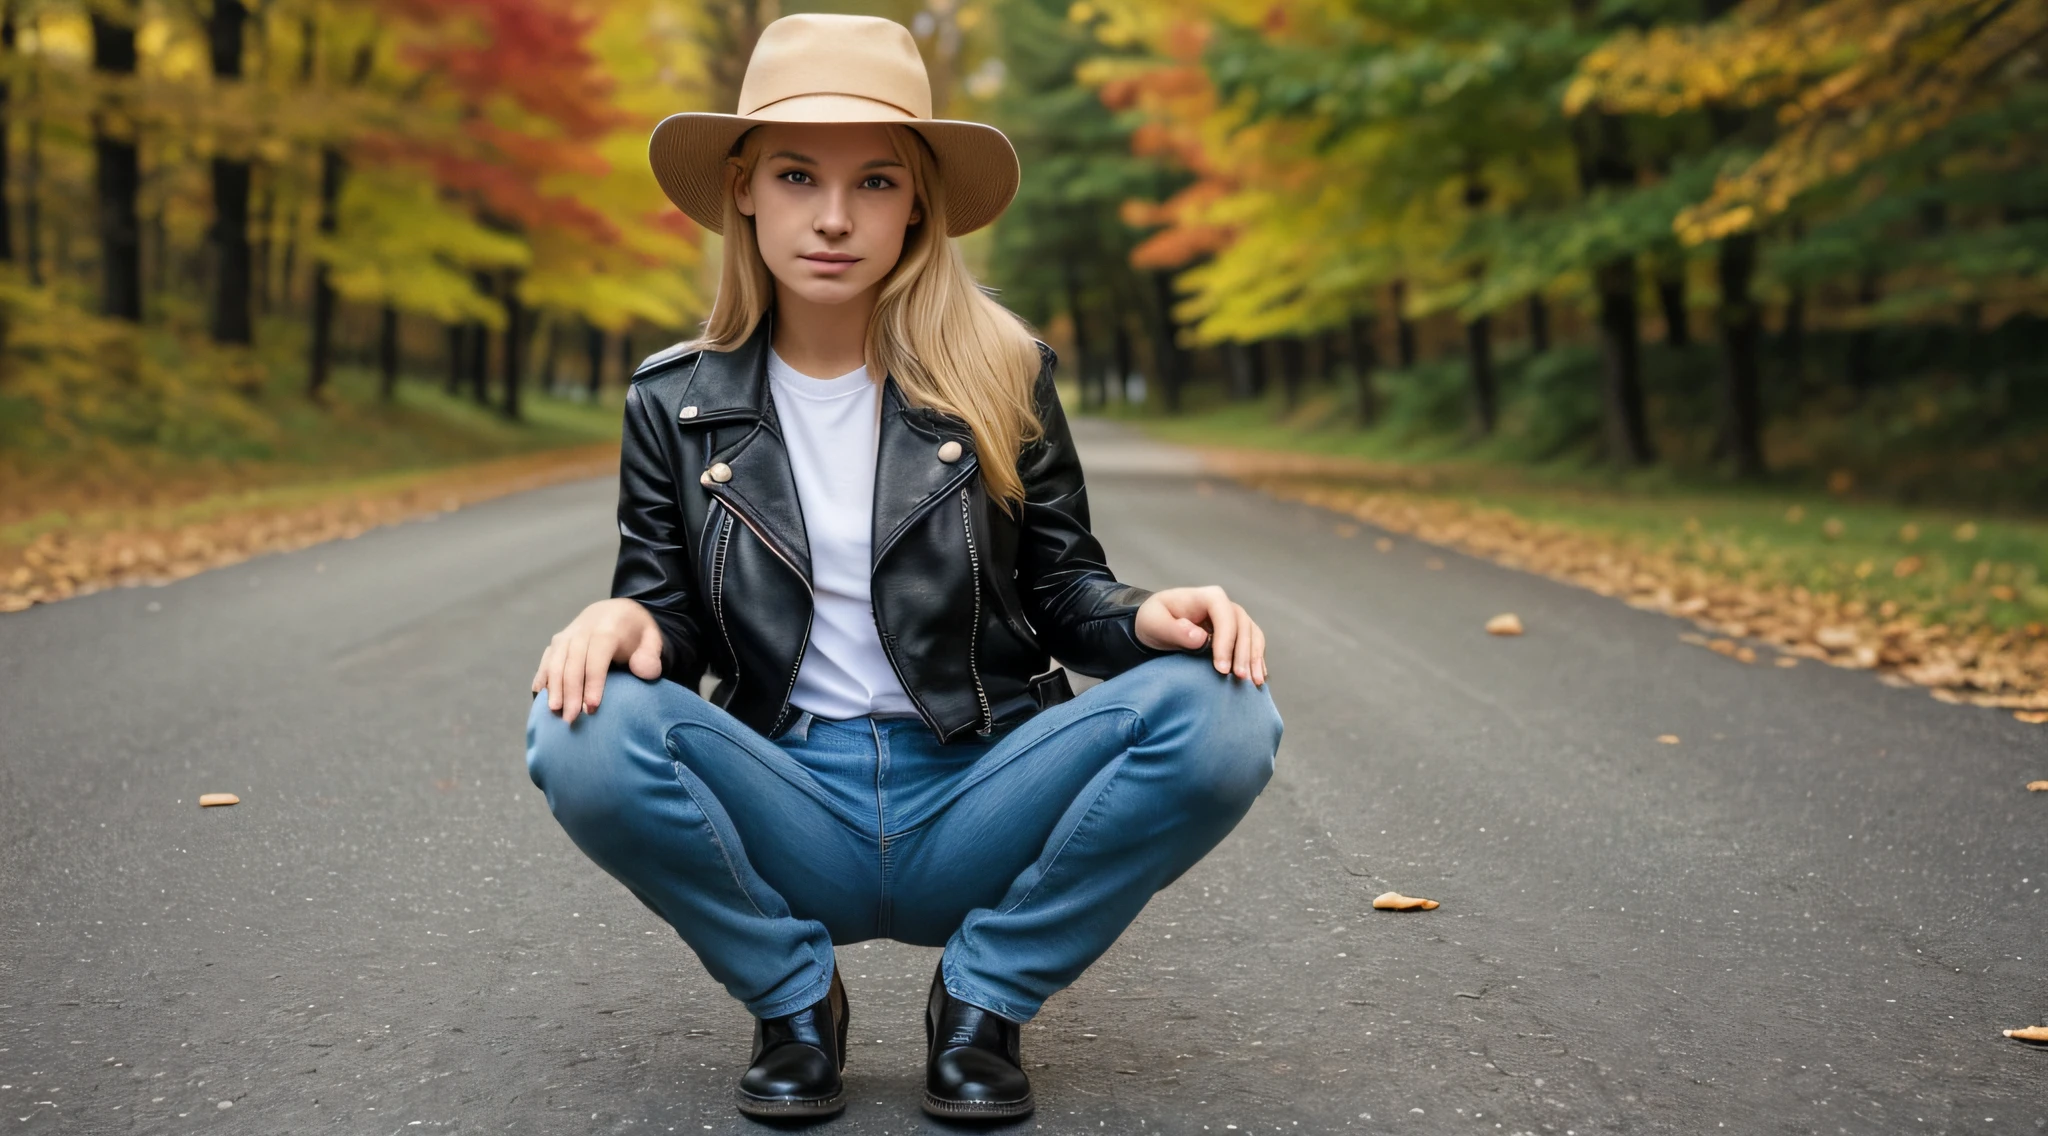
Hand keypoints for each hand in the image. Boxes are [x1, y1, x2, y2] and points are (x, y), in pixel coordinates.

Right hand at [531, 598, 663, 722]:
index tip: (592, 708)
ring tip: (554, 712)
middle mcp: (583, 629)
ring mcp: (567, 634)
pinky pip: (546, 659)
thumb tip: (643, 671)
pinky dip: (542, 678)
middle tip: (571, 719)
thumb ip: (651, 654)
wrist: (616, 611)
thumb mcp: (652, 637)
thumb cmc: (636, 632)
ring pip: (555, 661)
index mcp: (608, 628)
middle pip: (572, 662)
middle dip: (570, 692)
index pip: (597, 657)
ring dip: (553, 687)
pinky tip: (541, 697)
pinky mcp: (557, 641)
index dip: (593, 683)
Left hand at [1135, 586, 1266, 685]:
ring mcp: (1233, 618)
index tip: (1221, 668)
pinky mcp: (1237, 633)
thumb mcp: (1154, 623)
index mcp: (1206, 597)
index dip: (1226, 641)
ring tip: (1253, 682)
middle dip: (1242, 654)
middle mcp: (1224, 605)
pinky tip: (1258, 677)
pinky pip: (1254, 643)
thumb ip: (1175, 630)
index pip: (1224, 615)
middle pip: (1242, 626)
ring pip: (1252, 635)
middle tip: (1238, 678)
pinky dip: (1257, 660)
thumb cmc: (1155, 621)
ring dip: (1254, 659)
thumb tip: (1200, 638)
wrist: (1157, 626)